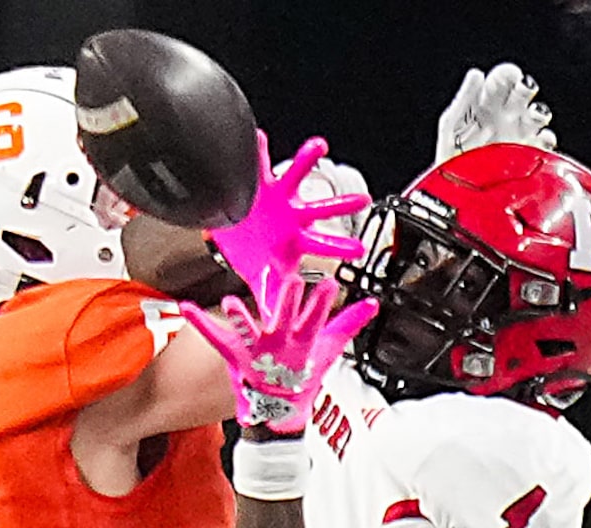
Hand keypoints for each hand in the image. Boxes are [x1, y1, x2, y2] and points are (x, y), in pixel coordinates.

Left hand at [183, 271, 376, 435]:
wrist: (281, 409)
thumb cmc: (304, 372)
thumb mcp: (329, 349)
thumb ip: (349, 323)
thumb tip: (372, 304)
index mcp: (302, 341)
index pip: (316, 319)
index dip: (323, 303)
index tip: (330, 283)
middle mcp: (279, 345)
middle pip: (285, 320)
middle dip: (288, 302)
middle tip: (292, 282)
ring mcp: (256, 351)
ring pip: (249, 331)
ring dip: (240, 317)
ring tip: (231, 303)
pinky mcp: (236, 356)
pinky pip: (215, 337)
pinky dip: (200, 322)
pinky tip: (185, 307)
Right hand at [207, 133, 370, 307]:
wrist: (227, 232)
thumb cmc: (249, 253)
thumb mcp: (263, 281)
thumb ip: (272, 301)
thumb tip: (276, 327)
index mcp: (296, 240)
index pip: (323, 245)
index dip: (340, 248)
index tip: (359, 249)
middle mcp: (292, 217)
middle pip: (321, 211)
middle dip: (340, 207)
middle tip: (363, 201)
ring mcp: (277, 197)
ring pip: (295, 177)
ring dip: (307, 162)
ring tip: (319, 146)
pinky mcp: (257, 183)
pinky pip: (258, 164)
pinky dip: (257, 151)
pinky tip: (259, 137)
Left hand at [434, 62, 555, 165]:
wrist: (459, 195)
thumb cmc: (450, 161)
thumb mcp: (450, 125)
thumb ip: (463, 99)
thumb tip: (476, 75)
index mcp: (486, 104)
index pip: (503, 80)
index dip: (509, 74)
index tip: (512, 75)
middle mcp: (504, 117)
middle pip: (523, 93)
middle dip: (526, 89)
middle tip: (523, 91)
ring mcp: (518, 136)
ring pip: (537, 115)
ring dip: (538, 112)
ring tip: (533, 116)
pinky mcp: (528, 156)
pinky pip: (543, 143)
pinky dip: (545, 139)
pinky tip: (537, 140)